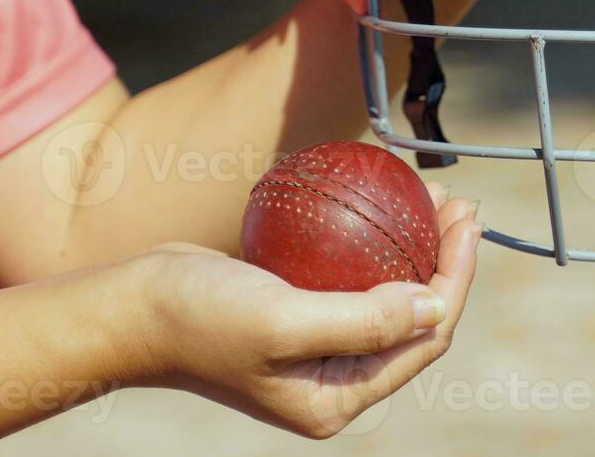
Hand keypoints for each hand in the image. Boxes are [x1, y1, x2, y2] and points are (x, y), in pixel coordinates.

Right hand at [137, 183, 479, 438]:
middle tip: (456, 201)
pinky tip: (380, 201)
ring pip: (388, 290)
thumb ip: (364, 322)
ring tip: (431, 196)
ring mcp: (316, 347)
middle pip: (414, 314)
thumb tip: (436, 307)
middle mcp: (334, 380)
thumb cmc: (197, 318)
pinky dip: (372, 240)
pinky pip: (352, 275)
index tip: (466, 222)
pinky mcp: (299, 312)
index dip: (457, 278)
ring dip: (415, 245)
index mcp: (337, 399)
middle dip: (445, 258)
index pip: (424, 337)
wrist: (128, 308)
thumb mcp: (283, 322)